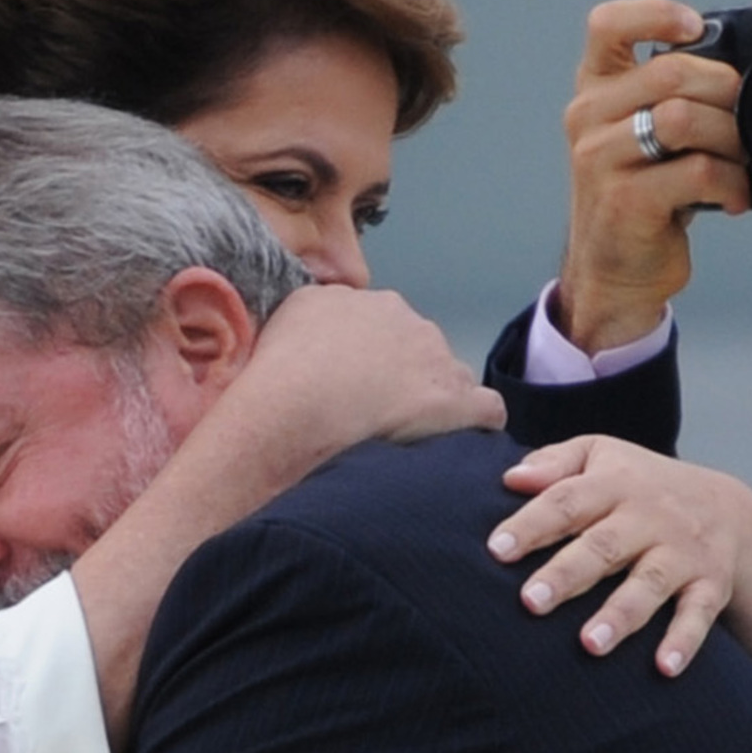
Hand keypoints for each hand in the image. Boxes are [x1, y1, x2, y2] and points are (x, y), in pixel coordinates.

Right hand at [230, 282, 505, 470]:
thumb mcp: (266, 333)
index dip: (361, 360)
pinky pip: (484, 410)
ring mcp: (433, 356)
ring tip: (403, 440)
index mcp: (348, 302)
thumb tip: (300, 342)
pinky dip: (472, 428)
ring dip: (431, 402)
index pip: (369, 325)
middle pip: (411, 346)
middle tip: (370, 417)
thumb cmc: (267, 386)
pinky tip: (449, 450)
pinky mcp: (458, 399)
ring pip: (447, 377)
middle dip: (398, 377)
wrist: (289, 416)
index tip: (346, 389)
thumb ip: (295, 329)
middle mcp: (397, 317)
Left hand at [490, 437, 751, 674]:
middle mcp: (651, 518)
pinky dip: (684, 641)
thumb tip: (510, 478)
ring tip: (588, 645)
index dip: (532, 524)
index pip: (568, 501)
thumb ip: (554, 464)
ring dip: (620, 616)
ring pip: (649, 584)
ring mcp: (682, 553)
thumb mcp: (600, 456)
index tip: (496, 550)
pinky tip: (664, 668)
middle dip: (567, 575)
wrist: (728, 507)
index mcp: (615, 485)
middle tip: (530, 602)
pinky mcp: (710, 584)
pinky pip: (699, 614)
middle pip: (604, 547)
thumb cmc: (639, 485)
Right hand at [556, 0, 750, 353]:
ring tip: (737, 160)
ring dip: (731, 138)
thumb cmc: (643, 194)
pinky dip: (731, 183)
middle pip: (671, 72)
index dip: (655, 15)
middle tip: (740, 120)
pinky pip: (698, 171)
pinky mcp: (624, 201)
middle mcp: (588, 118)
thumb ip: (686, 83)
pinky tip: (731, 197)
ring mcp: (600, 160)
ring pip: (684, 118)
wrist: (614, 271)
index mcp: (596, 90)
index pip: (607, 26)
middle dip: (726, 91)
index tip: (694, 28)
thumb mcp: (651, 132)